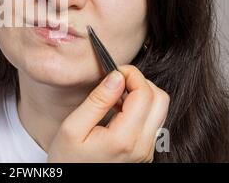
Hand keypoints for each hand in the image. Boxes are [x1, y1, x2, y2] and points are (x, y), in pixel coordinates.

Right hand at [47, 65, 169, 162]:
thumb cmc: (67, 158)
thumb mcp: (72, 127)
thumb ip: (97, 101)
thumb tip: (116, 77)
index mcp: (124, 139)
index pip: (145, 94)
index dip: (132, 74)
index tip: (115, 71)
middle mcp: (142, 147)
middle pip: (160, 99)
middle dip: (141, 82)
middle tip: (118, 80)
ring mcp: (146, 151)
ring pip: (160, 109)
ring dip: (142, 94)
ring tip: (116, 96)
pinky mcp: (145, 152)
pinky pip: (154, 121)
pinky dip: (141, 108)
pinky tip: (120, 109)